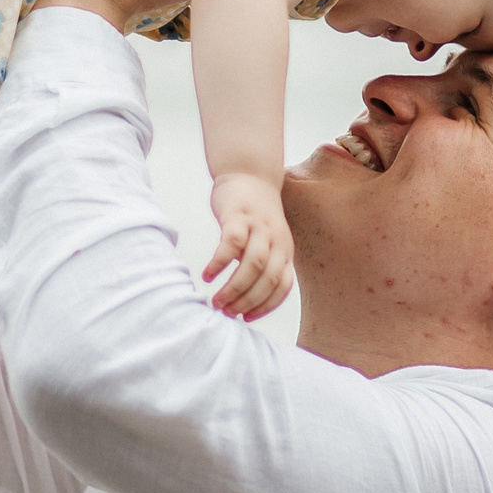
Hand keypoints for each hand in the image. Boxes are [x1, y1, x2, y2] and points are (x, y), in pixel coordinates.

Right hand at [203, 172, 295, 319]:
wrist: (249, 173)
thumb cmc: (254, 215)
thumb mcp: (267, 241)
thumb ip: (261, 265)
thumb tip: (242, 301)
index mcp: (285, 250)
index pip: (283, 286)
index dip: (265, 306)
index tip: (246, 318)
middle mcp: (276, 240)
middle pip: (267, 279)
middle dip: (248, 301)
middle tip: (227, 313)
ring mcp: (259, 227)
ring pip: (252, 265)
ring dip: (234, 288)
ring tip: (216, 302)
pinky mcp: (239, 216)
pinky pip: (231, 244)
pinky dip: (220, 264)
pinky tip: (208, 276)